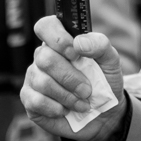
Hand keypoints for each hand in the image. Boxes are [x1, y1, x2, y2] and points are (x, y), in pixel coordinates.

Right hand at [21, 15, 128, 140]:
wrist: (104, 114)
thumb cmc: (104, 82)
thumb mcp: (110, 61)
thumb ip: (100, 45)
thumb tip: (79, 42)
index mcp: (60, 42)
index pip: (46, 26)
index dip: (58, 38)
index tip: (75, 54)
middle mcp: (43, 57)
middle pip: (45, 58)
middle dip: (70, 77)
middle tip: (87, 90)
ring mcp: (33, 78)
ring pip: (42, 82)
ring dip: (67, 96)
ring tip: (82, 103)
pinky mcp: (29, 100)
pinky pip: (35, 101)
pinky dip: (55, 108)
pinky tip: (66, 110)